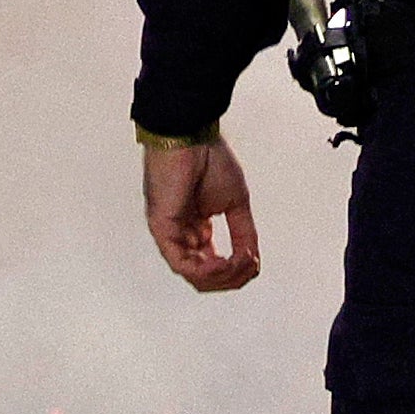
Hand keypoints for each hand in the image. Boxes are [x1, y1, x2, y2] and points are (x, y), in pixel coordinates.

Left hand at [142, 136, 259, 291]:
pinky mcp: (162, 229)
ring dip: (222, 275)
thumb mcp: (236, 203)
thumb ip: (243, 232)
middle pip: (205, 276)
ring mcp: (170, 233)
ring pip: (194, 275)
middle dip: (232, 276)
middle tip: (249, 264)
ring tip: (238, 262)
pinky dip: (205, 270)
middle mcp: (182, 234)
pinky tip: (223, 262)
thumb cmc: (208, 159)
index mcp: (197, 228)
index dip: (237, 269)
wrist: (191, 137)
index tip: (252, 259)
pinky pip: (181, 263)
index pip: (214, 265)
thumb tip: (252, 259)